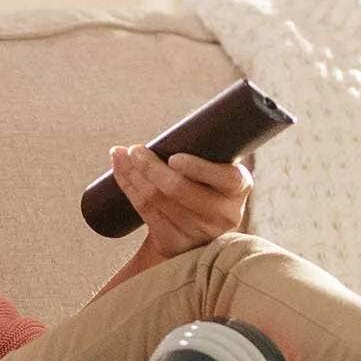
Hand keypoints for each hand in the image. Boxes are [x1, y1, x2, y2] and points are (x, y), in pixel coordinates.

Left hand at [108, 144, 252, 257]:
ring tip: (122, 155)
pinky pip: (146, 213)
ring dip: (134, 175)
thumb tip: (185, 116)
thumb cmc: (204, 182)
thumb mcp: (213, 167)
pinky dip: (129, 189)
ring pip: (158, 201)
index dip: (198, 169)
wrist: (196, 228)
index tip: (174, 158)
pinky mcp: (176, 244)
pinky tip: (121, 172)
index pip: (226, 178)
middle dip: (152, 168)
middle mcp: (225, 213)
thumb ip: (204, 145)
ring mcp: (200, 233)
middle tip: (135, 150)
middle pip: (181, 191)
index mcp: (239, 186)